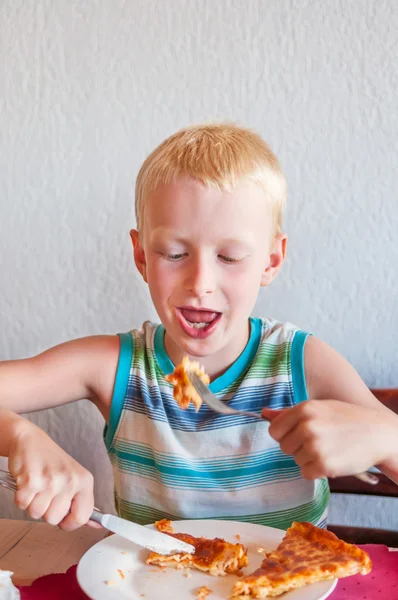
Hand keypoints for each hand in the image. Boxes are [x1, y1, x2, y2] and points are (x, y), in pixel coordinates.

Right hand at [8, 420, 94, 530]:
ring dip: (32, 503)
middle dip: (46, 510)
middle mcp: (70, 480)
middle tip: (45, 492)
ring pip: (37, 514)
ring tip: (36, 486)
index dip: (69, 523)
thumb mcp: (73, 477)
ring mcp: (51, 481)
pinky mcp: (31, 481)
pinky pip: (22, 505)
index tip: (63, 519)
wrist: (30, 440)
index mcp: (84, 480)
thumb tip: (97, 526)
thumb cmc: (51, 461)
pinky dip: (21, 498)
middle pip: (54, 519)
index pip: (83, 516)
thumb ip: (80, 501)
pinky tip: (26, 483)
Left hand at [262, 400, 395, 479]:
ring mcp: (315, 446)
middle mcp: (307, 426)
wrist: (378, 434)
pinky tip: (332, 460)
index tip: (299, 435)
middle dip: (298, 447)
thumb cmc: (347, 420)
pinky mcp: (323, 465)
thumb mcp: (320, 409)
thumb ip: (290, 413)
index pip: (274, 430)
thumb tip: (263, 414)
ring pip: (296, 460)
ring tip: (329, 448)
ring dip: (309, 459)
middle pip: (283, 447)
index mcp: (304, 409)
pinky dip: (317, 471)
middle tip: (320, 441)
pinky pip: (306, 473)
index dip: (285, 435)